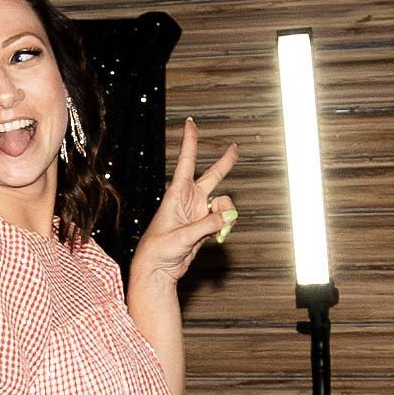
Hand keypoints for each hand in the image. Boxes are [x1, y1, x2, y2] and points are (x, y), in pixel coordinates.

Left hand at [130, 117, 238, 290]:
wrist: (157, 271)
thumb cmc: (159, 251)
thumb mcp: (183, 236)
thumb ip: (208, 225)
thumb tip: (229, 216)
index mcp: (176, 195)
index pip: (186, 163)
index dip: (189, 142)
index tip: (190, 123)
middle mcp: (189, 200)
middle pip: (212, 176)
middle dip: (225, 164)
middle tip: (235, 148)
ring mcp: (198, 213)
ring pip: (224, 203)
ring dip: (227, 215)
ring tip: (220, 231)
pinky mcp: (205, 227)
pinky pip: (224, 220)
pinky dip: (226, 227)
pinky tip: (219, 238)